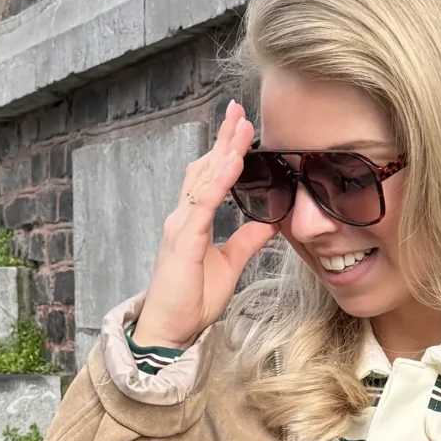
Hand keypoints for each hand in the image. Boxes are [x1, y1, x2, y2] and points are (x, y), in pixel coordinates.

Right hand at [129, 101, 274, 350]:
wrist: (169, 330)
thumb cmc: (191, 300)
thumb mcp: (230, 264)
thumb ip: (247, 240)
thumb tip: (270, 222)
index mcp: (192, 221)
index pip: (209, 176)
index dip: (223, 150)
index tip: (240, 126)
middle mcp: (182, 217)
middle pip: (204, 167)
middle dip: (222, 138)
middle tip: (239, 110)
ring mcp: (180, 226)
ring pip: (203, 178)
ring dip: (223, 150)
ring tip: (240, 126)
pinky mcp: (183, 240)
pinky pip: (203, 203)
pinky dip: (218, 180)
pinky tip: (232, 162)